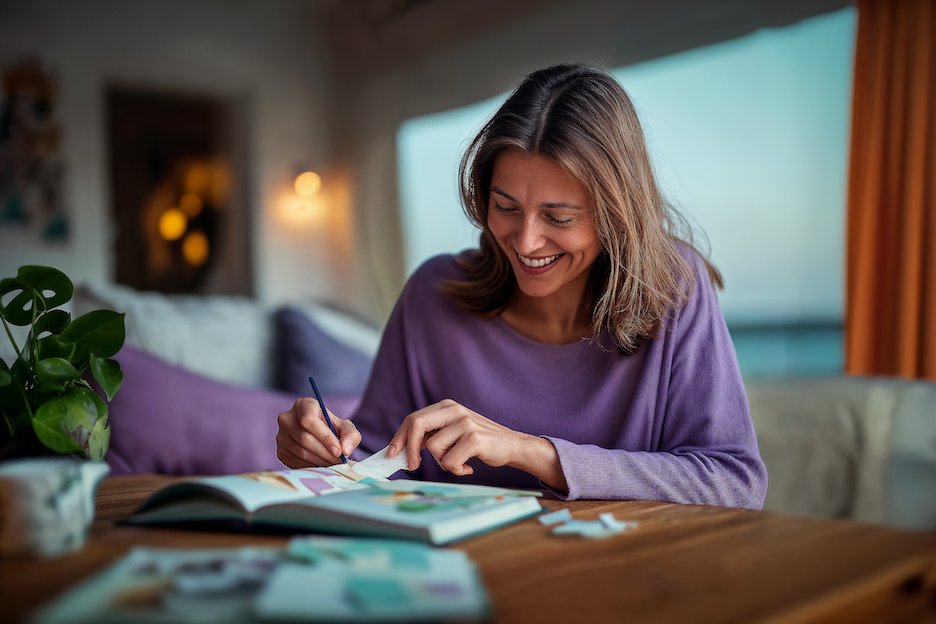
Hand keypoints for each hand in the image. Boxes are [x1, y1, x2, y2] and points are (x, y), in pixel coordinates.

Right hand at [276, 397, 360, 467]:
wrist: (320, 437)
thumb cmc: (332, 428)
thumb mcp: (346, 427)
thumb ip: (350, 435)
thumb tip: (345, 449)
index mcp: (303, 405)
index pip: (309, 420)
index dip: (325, 437)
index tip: (338, 450)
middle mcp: (287, 418)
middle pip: (305, 438)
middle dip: (325, 452)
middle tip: (339, 460)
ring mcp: (281, 435)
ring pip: (301, 452)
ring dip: (320, 461)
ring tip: (333, 463)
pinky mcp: (280, 451)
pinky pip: (296, 462)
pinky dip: (311, 466)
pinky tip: (322, 464)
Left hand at [386, 399, 565, 487]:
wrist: (512, 445)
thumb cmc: (479, 442)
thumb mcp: (453, 432)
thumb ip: (432, 435)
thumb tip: (401, 449)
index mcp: (446, 406)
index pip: (413, 419)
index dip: (399, 437)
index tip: (392, 454)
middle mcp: (454, 410)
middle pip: (416, 424)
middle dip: (408, 448)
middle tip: (411, 465)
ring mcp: (465, 422)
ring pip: (434, 449)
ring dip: (443, 463)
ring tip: (458, 463)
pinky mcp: (474, 438)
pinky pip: (450, 461)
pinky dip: (456, 470)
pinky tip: (468, 467)